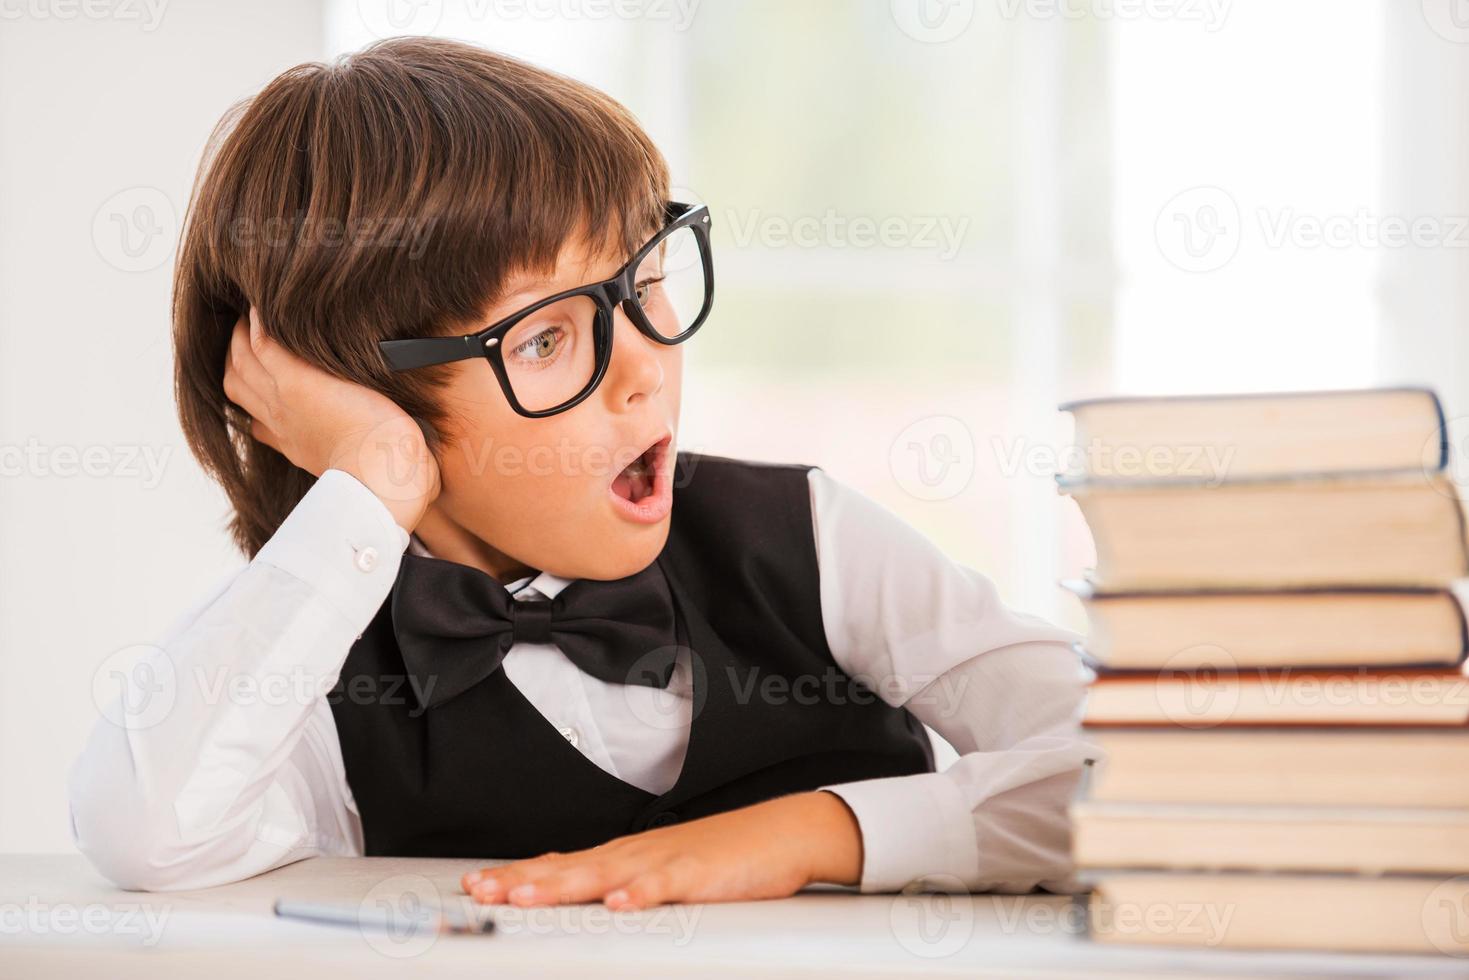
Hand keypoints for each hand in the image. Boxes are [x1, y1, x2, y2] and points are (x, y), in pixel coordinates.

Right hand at [222, 306, 439, 530]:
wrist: (383, 484)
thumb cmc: (393, 483)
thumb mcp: (383, 471)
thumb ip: (388, 460)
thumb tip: (429, 473)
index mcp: (299, 446)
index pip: (260, 421)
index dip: (256, 399)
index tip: (265, 382)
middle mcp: (282, 424)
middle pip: (239, 385)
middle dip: (239, 358)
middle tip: (246, 332)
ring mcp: (284, 402)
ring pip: (242, 362)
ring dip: (242, 336)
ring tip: (250, 314)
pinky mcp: (296, 383)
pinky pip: (262, 344)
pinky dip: (257, 325)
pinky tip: (260, 307)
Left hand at [460, 792, 863, 909]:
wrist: (780, 832)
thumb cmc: (723, 856)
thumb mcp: (662, 871)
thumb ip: (622, 883)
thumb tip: (581, 895)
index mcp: (626, 857)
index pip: (560, 865)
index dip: (518, 874)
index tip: (476, 884)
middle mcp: (636, 855)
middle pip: (569, 868)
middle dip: (521, 880)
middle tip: (480, 890)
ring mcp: (666, 861)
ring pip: (606, 875)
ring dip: (564, 884)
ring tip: (526, 894)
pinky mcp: (699, 873)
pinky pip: (666, 885)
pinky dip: (641, 894)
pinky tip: (619, 904)